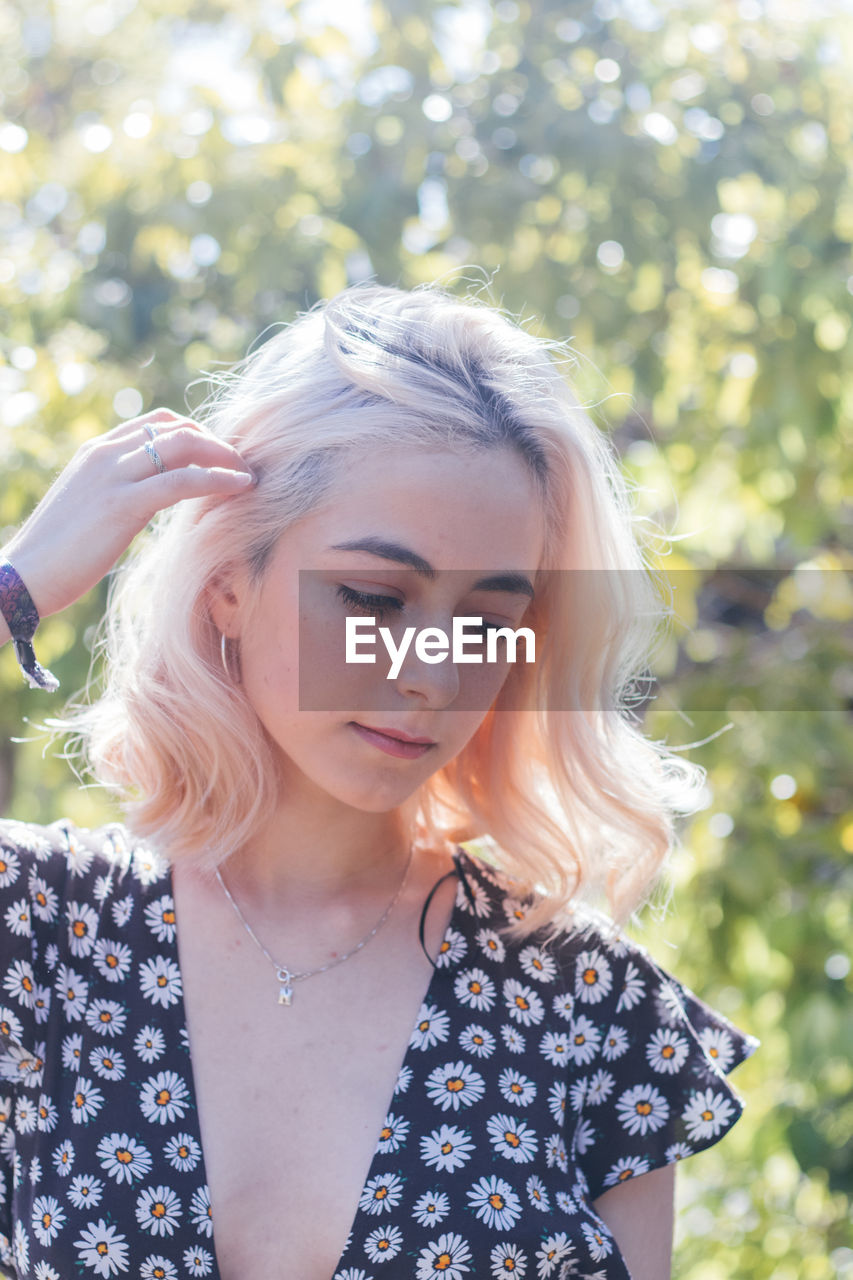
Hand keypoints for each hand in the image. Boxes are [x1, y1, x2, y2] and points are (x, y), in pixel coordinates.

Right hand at [1, 408, 255, 619]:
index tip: (222, 457)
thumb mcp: (91, 508)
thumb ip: (121, 491)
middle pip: (177, 428)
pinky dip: (218, 479)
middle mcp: (105, 454)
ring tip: (250, 477)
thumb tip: (155, 497)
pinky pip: (182, 480)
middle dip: (218, 443)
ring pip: (184, 446)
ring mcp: (113, 475)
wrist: (23, 577)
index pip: (158, 422)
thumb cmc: (57, 554)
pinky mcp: (122, 504)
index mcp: (97, 451)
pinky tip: (241, 487)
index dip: (198, 434)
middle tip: (245, 466)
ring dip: (225, 457)